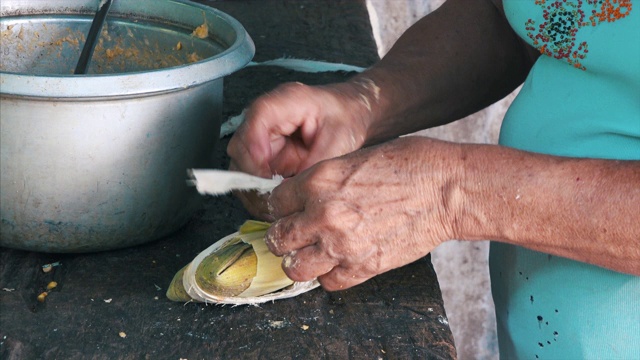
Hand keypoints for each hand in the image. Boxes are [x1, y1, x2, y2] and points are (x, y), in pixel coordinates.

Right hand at [227, 81, 371, 218]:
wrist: (352, 114)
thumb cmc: (347, 118)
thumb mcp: (338, 140)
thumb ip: (314, 165)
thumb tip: (293, 191)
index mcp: (284, 101)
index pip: (255, 120)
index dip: (256, 150)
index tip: (267, 177)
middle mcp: (265, 118)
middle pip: (240, 147)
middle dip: (253, 178)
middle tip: (273, 198)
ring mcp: (262, 137)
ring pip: (241, 166)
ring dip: (254, 188)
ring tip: (276, 204)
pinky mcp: (265, 154)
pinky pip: (251, 176)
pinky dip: (260, 192)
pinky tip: (277, 201)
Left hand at [264, 136, 461, 290]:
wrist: (445, 189)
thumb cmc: (407, 165)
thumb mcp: (354, 158)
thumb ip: (324, 181)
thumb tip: (304, 197)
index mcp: (318, 181)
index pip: (275, 202)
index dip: (281, 207)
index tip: (288, 211)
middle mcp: (323, 215)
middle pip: (277, 238)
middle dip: (282, 236)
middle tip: (293, 234)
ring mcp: (341, 245)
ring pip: (295, 268)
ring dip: (299, 261)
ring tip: (311, 253)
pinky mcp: (363, 267)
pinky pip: (329, 282)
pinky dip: (330, 274)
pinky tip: (338, 261)